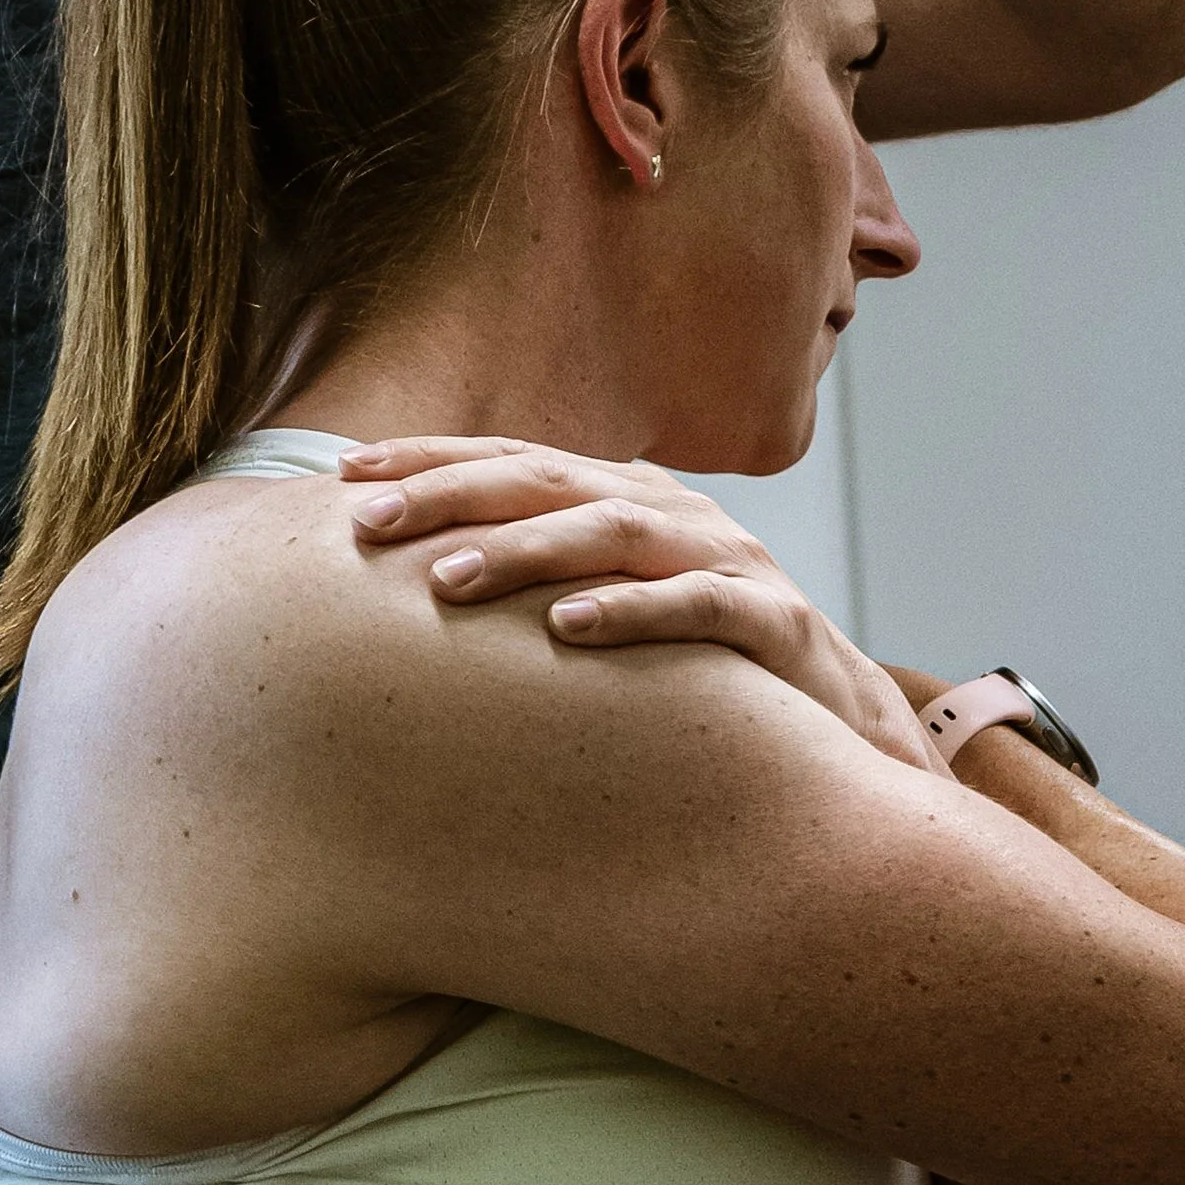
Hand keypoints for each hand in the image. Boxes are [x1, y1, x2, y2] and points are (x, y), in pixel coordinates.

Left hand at [340, 434, 940, 771]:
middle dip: (452, 493)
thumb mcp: (613, 605)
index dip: (431, 461)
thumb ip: (536, 579)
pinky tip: (568, 626)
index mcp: (628, 499)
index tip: (344, 478)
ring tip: (446, 579)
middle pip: (550, 480)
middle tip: (369, 522)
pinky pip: (695, 608)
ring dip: (524, 551)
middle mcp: (673, 515)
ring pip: (612, 533)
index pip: (515, 461)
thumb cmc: (698, 667)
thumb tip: (412, 579)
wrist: (840, 722)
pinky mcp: (772, 623)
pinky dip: (631, 610)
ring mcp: (726, 561)